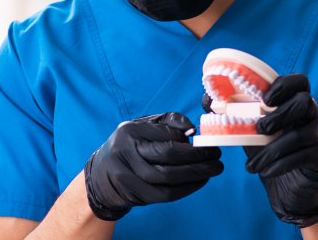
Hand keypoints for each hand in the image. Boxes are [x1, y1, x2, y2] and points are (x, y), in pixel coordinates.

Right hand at [84, 112, 223, 220]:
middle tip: (216, 155)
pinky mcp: (133, 194)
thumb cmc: (130, 146)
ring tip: (214, 169)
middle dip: (197, 156)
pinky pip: (165, 194)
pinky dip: (186, 189)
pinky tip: (200, 181)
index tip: (206, 141)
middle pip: (167, 154)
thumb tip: (193, 129)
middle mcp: (125, 150)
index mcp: (130, 130)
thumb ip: (168, 122)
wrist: (101, 176)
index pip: (165, 133)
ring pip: (168, 177)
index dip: (188, 139)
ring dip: (196, 174)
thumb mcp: (143, 127)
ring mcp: (127, 174)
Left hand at [243, 74, 317, 227]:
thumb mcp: (249, 127)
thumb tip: (207, 99)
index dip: (284, 85)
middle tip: (259, 128)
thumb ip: (230, 111)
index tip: (264, 99)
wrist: (288, 182)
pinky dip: (283, 164)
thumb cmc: (268, 145)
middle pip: (306, 102)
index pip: (299, 82)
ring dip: (276, 148)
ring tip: (252, 164)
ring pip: (304, 134)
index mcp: (294, 99)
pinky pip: (306, 156)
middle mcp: (312, 112)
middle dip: (281, 114)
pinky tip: (266, 171)